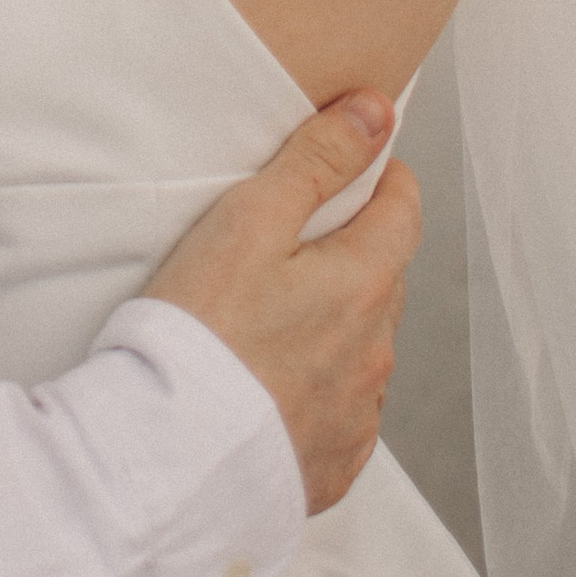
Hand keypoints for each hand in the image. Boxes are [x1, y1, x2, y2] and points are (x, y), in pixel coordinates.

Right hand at [145, 92, 417, 514]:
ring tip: (264, 318)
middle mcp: (377, 352)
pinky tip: (266, 380)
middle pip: (382, 276)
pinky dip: (316, 385)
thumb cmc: (201, 334)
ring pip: (362, 344)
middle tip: (282, 242)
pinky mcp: (332, 462)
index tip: (344, 167)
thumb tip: (377, 113)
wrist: (172, 459)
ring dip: (332, 321)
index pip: (403, 208)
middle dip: (348, 249)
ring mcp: (358, 414)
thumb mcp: (249, 220)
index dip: (375, 176)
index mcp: (365, 284)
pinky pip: (340, 408)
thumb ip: (317, 160)